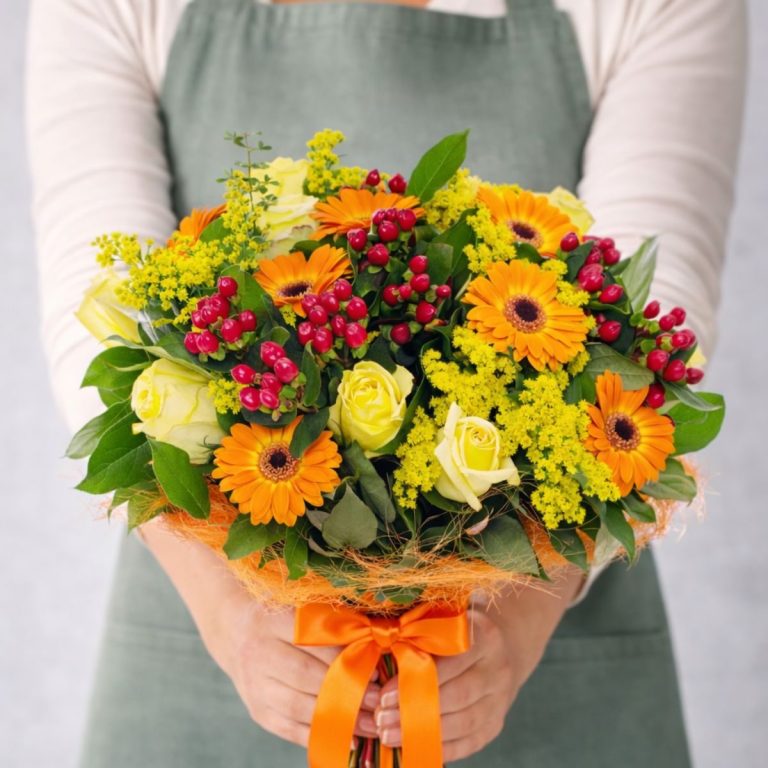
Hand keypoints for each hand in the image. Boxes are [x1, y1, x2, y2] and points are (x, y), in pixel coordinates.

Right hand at [139, 518, 379, 746]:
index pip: (312, 643)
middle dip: (345, 691)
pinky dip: (317, 736)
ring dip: (337, 718)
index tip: (376, 669)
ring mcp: (254, 685)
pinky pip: (289, 728)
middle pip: (306, 678)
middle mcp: (258, 653)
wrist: (235, 628)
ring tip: (370, 724)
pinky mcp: (257, 710)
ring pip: (297, 707)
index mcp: (272, 620)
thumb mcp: (301, 604)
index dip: (345, 658)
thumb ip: (334, 619)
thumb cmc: (282, 611)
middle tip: (379, 700)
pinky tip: (346, 740)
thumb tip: (378, 635)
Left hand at [373, 570, 583, 762]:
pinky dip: (440, 748)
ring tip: (388, 734)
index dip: (416, 680)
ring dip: (424, 732)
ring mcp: (500, 700)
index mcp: (485, 636)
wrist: (500, 646)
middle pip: (457, 696)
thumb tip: (380, 646)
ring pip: (463, 723)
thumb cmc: (456, 629)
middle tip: (381, 718)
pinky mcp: (495, 724)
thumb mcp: (443, 617)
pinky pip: (468, 742)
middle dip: (416, 710)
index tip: (384, 694)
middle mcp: (498, 669)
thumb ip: (418, 629)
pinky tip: (411, 748)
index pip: (450, 662)